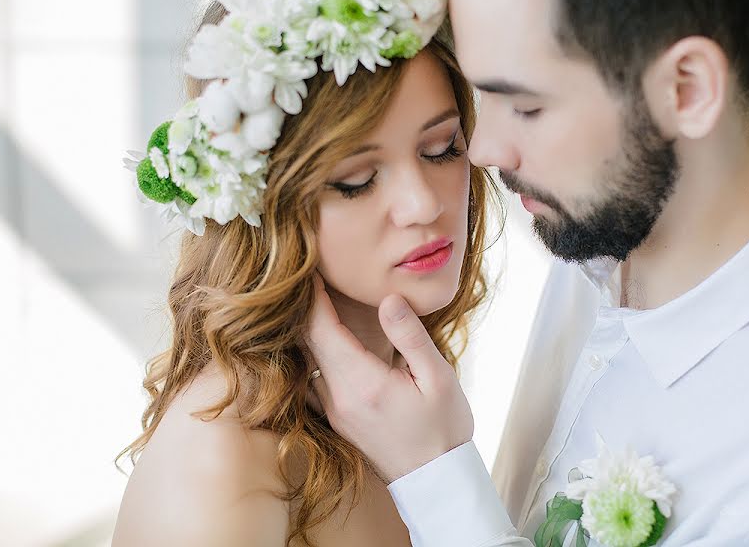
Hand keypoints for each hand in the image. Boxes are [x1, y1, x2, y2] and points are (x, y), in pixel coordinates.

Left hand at [304, 273, 473, 482]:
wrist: (435, 480)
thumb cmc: (443, 428)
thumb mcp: (438, 378)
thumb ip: (410, 336)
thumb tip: (388, 299)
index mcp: (362, 382)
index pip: (322, 328)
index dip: (313, 295)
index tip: (311, 267)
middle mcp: (338, 396)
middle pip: (307, 341)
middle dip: (305, 306)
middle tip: (307, 274)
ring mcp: (333, 410)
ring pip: (306, 361)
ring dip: (307, 330)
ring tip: (313, 301)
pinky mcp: (336, 418)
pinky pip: (312, 378)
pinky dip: (313, 354)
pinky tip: (322, 341)